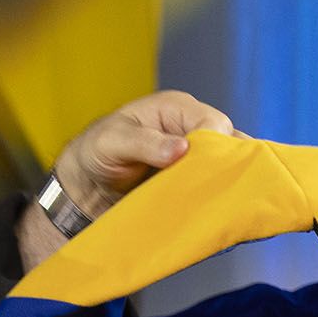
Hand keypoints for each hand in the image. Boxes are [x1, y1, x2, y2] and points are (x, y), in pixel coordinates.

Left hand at [52, 91, 237, 218]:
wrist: (89, 183)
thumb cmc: (96, 152)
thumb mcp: (113, 142)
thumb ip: (145, 144)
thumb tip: (182, 148)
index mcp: (176, 108)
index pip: (213, 122)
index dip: (216, 146)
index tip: (205, 172)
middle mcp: (192, 127)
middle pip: (229, 142)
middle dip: (226, 165)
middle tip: (216, 191)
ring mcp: (196, 153)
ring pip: (229, 163)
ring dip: (227, 181)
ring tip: (225, 202)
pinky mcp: (195, 176)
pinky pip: (218, 182)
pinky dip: (221, 194)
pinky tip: (221, 208)